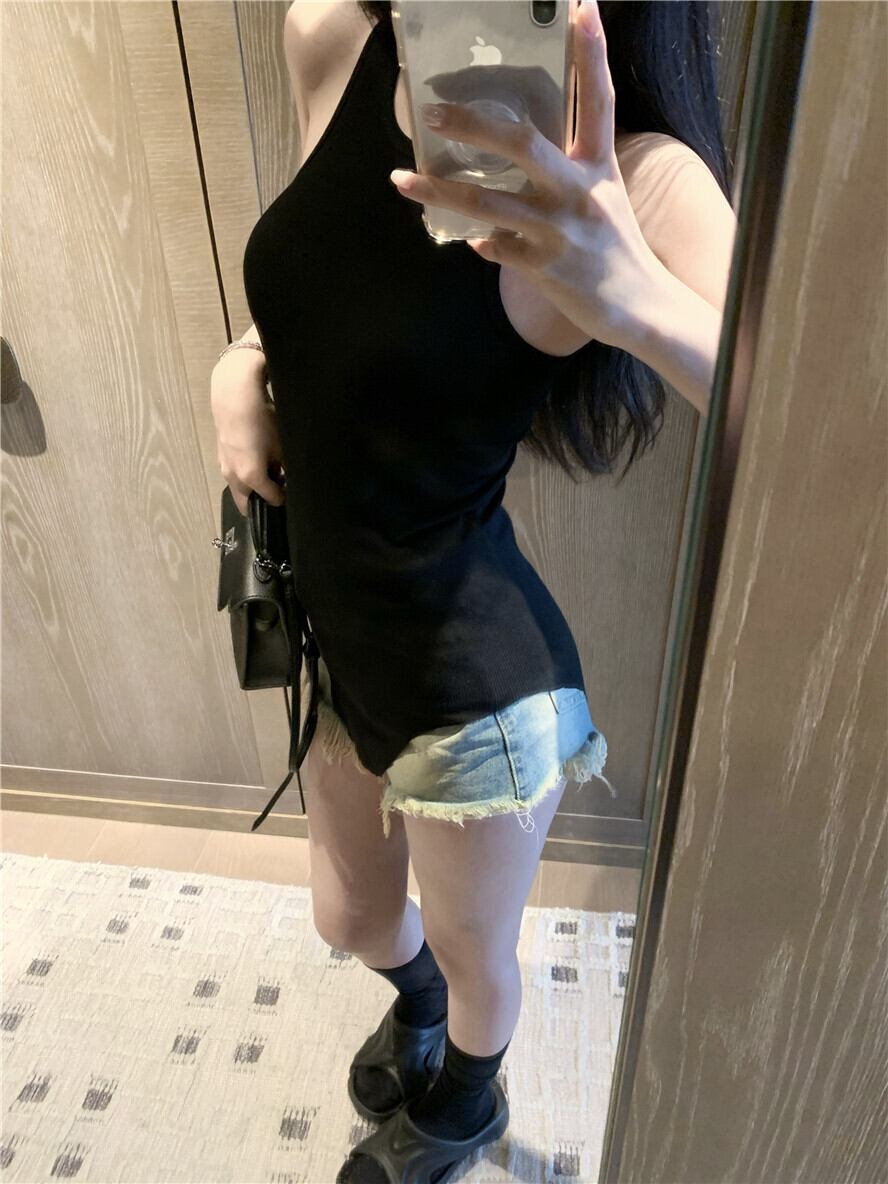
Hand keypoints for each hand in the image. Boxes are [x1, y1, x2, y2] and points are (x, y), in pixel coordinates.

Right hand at [211, 351, 285, 515]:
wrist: (235, 394)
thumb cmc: (262, 419)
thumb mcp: (280, 446)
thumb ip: (282, 468)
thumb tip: (283, 476)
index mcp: (250, 477)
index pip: (271, 499)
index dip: (283, 498)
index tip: (291, 492)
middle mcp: (233, 476)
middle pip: (247, 501)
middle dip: (263, 499)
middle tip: (278, 489)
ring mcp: (224, 466)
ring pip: (239, 488)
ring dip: (253, 487)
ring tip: (269, 471)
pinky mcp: (220, 455)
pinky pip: (234, 474)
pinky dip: (244, 474)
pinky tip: (256, 457)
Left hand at [389, 0, 661, 348]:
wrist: (636, 304)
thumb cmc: (614, 246)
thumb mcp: (603, 194)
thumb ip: (568, 166)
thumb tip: (517, 144)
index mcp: (597, 165)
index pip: (597, 99)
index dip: (592, 53)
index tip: (581, 8)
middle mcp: (579, 191)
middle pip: (520, 142)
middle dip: (472, 123)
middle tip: (434, 113)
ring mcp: (559, 230)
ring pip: (488, 202)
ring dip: (439, 191)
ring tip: (401, 179)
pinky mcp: (546, 266)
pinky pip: (496, 248)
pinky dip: (480, 243)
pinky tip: (468, 241)